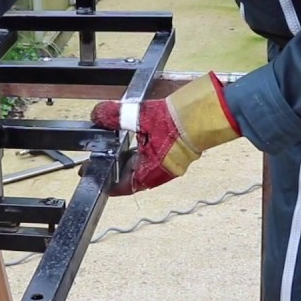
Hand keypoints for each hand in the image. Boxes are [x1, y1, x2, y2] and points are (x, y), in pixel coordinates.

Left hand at [90, 72, 240, 194]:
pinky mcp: (176, 155)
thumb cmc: (179, 121)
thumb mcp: (143, 116)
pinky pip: (152, 158)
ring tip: (111, 144)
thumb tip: (98, 114)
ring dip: (127, 158)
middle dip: (114, 167)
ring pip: (141, 167)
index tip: (90, 173)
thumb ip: (117, 116)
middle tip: (97, 155)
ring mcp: (169, 166)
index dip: (104, 181)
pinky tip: (135, 137)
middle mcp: (159, 174)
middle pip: (130, 176)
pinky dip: (140, 151)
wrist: (211, 114)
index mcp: (150, 173)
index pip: (122, 186)